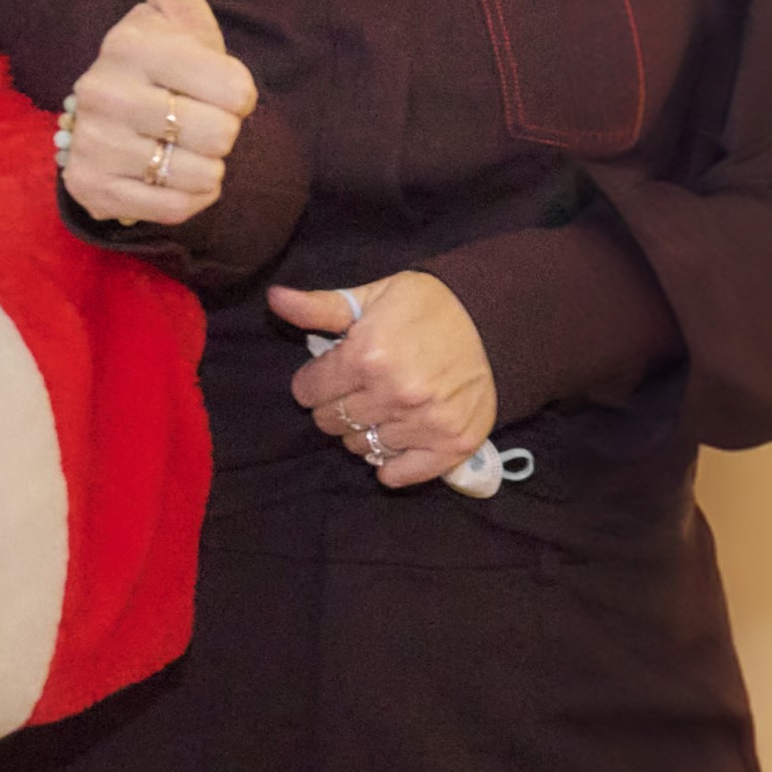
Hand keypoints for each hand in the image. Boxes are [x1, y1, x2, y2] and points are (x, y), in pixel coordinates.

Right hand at [60, 0, 259, 230]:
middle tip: (193, 121)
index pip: (235, 90)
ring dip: (206, 167)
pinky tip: (166, 175)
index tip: (210, 86)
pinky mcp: (90, 189)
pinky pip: (179, 207)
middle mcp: (99, 90)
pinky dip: (188, 198)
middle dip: (224, 135)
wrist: (116, 130)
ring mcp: (90, 143)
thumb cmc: (164, 68)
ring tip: (177, 147)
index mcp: (129, 43)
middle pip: (221, 135)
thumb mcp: (176, 15)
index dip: (239, 94)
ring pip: (200, 173)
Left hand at [270, 274, 499, 485]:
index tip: (330, 374)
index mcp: (368, 357)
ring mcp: (425, 422)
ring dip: (364, 431)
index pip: (308, 391)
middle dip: (334, 406)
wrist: (497, 320)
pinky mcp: (453, 444)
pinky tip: (394, 444)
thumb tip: (275, 299)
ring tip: (381, 409)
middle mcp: (395, 394)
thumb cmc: (427, 307)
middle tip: (356, 391)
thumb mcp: (372, 297)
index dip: (314, 381)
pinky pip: (401, 474)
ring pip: (361, 447)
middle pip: (330, 422)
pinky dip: (392, 466)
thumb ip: (320, 306)